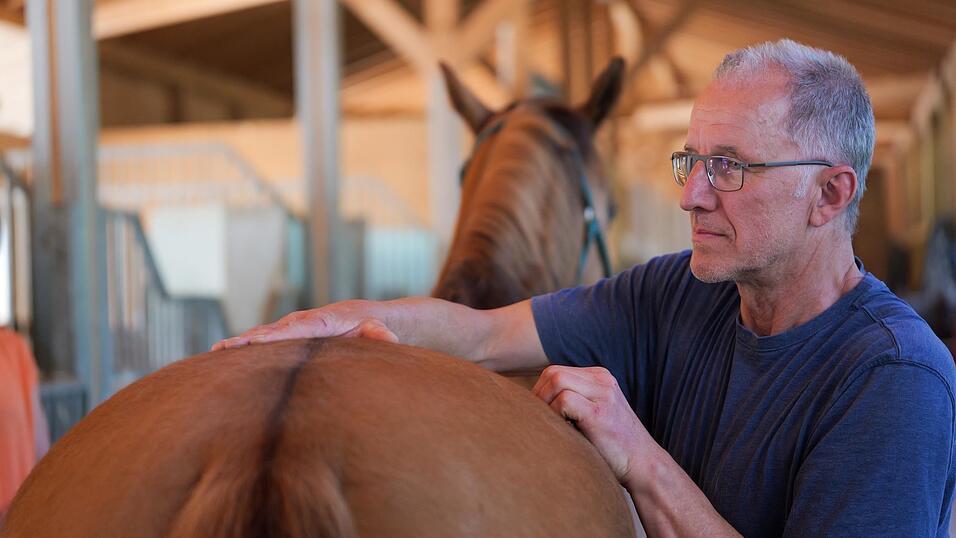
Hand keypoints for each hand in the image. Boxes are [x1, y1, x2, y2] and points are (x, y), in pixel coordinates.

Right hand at [211, 300, 398, 349]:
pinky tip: (225, 356)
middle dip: (247, 341)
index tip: (253, 343)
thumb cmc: (375, 328)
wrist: (371, 318)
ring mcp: (295, 327)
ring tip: (215, 354)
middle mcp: (304, 321)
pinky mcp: (291, 335)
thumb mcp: (380, 332)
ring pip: (265, 335)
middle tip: (221, 350)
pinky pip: (266, 340)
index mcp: (322, 321)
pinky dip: (246, 346)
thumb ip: (380, 336)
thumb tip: (388, 339)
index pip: (294, 329)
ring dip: (241, 344)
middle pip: (272, 332)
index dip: (273, 337)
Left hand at [532, 365, 655, 484]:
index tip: (536, 414)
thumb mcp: (594, 414)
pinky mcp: (599, 412)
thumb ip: (574, 402)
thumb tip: (533, 404)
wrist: (645, 466)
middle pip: (552, 372)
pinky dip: (554, 414)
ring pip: (556, 380)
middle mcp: (602, 380)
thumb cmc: (614, 447)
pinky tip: (562, 432)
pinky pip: (564, 400)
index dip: (540, 392)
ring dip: (543, 404)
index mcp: (600, 378)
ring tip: (549, 425)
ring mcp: (603, 394)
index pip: (556, 372)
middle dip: (537, 395)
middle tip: (536, 420)